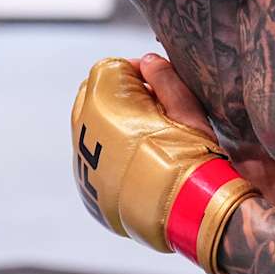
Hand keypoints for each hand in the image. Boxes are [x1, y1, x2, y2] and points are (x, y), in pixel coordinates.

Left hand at [70, 55, 256, 273]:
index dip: (134, 73)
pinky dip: (108, 157)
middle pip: (92, 97)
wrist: (190, 211)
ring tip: (147, 141)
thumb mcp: (186, 109)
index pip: (107, 69)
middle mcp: (83, 131)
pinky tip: (137, 166)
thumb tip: (147, 62)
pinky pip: (91, 162)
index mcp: (104, 104)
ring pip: (89, 130)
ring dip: (111, 126)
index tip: (156, 87)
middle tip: (152, 111)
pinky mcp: (87, 190)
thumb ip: (163, 78)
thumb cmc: (192, 155)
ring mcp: (82, 163)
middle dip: (118, 97)